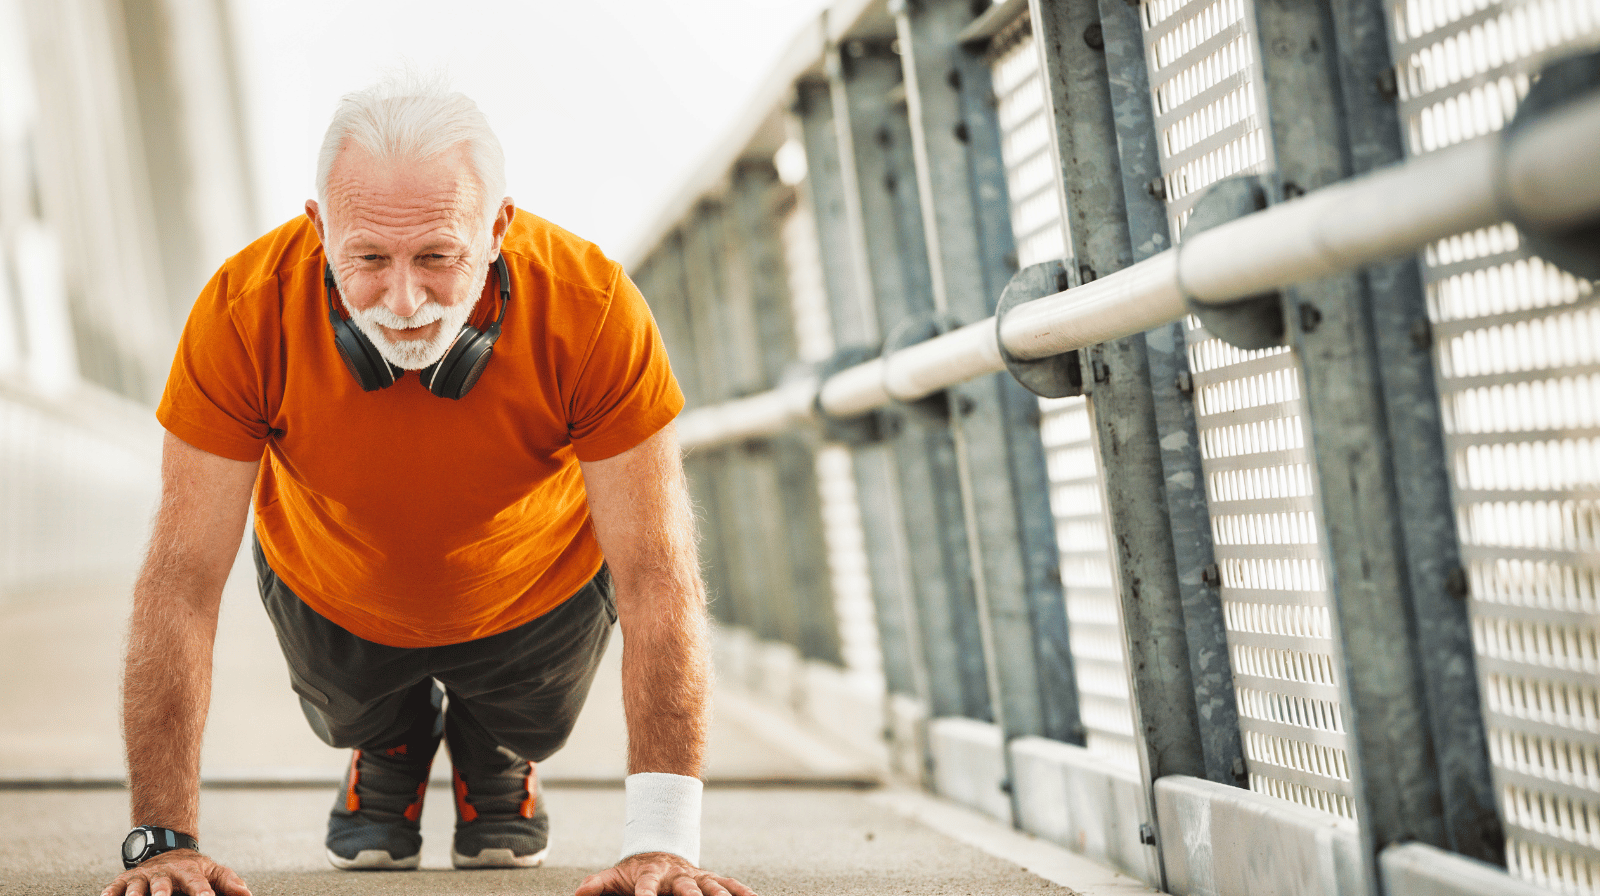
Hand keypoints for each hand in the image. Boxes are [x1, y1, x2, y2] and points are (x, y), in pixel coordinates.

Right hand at [102, 850, 250, 895]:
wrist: (166, 846)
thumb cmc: (192, 868)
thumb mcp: (212, 871)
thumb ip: (228, 882)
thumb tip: (247, 894)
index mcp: (188, 872)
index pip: (197, 884)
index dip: (202, 893)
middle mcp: (165, 873)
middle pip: (163, 885)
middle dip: (161, 894)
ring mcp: (143, 877)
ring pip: (137, 886)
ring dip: (135, 894)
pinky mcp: (125, 880)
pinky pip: (115, 887)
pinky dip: (110, 892)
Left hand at [575, 851, 756, 895]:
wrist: (658, 850)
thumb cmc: (634, 872)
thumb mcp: (614, 877)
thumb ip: (597, 885)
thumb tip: (578, 894)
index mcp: (651, 875)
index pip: (647, 886)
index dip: (646, 895)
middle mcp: (676, 876)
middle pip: (686, 888)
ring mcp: (695, 877)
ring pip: (711, 887)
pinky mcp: (709, 878)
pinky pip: (729, 884)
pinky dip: (742, 891)